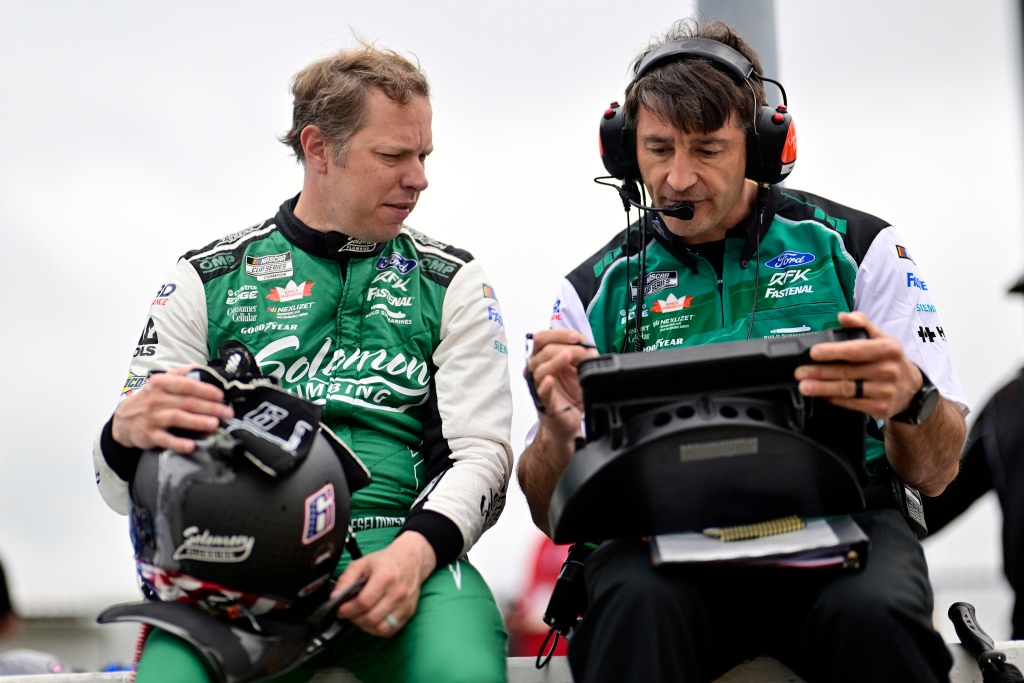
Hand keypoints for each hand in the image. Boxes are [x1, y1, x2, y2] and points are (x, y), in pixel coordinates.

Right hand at [111, 366, 233, 453]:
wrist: (123, 421)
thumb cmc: (150, 399)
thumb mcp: (162, 382)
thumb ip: (182, 374)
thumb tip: (203, 368)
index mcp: (161, 383)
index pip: (186, 385)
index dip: (205, 390)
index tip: (221, 395)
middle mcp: (156, 399)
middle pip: (187, 402)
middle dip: (210, 407)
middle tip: (227, 413)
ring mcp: (152, 417)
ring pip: (177, 418)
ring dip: (197, 421)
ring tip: (214, 424)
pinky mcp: (149, 435)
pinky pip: (165, 439)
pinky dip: (178, 443)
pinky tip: (191, 446)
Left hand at [332, 531, 436, 637]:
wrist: (410, 561)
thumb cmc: (385, 562)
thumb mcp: (362, 563)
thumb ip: (346, 579)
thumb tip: (335, 597)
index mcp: (386, 576)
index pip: (364, 602)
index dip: (348, 609)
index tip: (340, 609)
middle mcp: (398, 592)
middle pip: (371, 618)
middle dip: (354, 619)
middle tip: (349, 613)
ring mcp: (405, 604)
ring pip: (381, 628)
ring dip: (365, 626)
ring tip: (359, 617)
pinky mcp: (409, 612)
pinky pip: (390, 630)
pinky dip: (377, 629)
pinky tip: (371, 620)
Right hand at [524, 329, 598, 438]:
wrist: (570, 420)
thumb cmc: (570, 394)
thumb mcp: (580, 370)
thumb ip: (582, 356)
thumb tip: (588, 348)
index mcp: (545, 358)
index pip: (544, 338)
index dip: (559, 334)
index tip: (576, 337)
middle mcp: (538, 369)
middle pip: (540, 349)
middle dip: (561, 345)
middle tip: (578, 348)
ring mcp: (539, 385)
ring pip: (539, 369)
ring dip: (554, 361)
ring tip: (568, 357)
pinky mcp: (543, 402)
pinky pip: (540, 391)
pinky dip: (545, 385)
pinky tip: (550, 380)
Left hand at [793, 312, 922, 418]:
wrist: (912, 388)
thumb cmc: (890, 359)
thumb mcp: (882, 337)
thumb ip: (861, 323)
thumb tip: (843, 316)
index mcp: (888, 349)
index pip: (856, 350)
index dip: (833, 351)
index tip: (813, 352)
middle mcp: (888, 370)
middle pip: (847, 372)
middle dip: (819, 372)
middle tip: (800, 372)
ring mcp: (886, 391)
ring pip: (847, 390)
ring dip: (822, 389)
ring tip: (804, 386)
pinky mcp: (881, 408)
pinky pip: (852, 404)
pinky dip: (834, 399)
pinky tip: (821, 396)